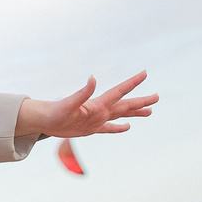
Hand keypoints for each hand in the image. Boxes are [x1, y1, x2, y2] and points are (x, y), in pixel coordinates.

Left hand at [16, 72, 156, 138]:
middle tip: (157, 96)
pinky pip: (109, 128)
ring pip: (121, 115)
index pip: (119, 92)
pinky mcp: (91, 128)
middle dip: (141, 100)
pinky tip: (128, 127)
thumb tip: (92, 78)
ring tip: (150, 111)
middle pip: (125, 104)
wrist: (44, 120)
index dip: (132, 83)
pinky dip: (119, 128)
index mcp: (98, 104)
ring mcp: (97, 119)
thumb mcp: (68, 104)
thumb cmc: (55, 112)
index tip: (144, 73)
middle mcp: (100, 110)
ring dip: (135, 112)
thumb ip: (82, 93)